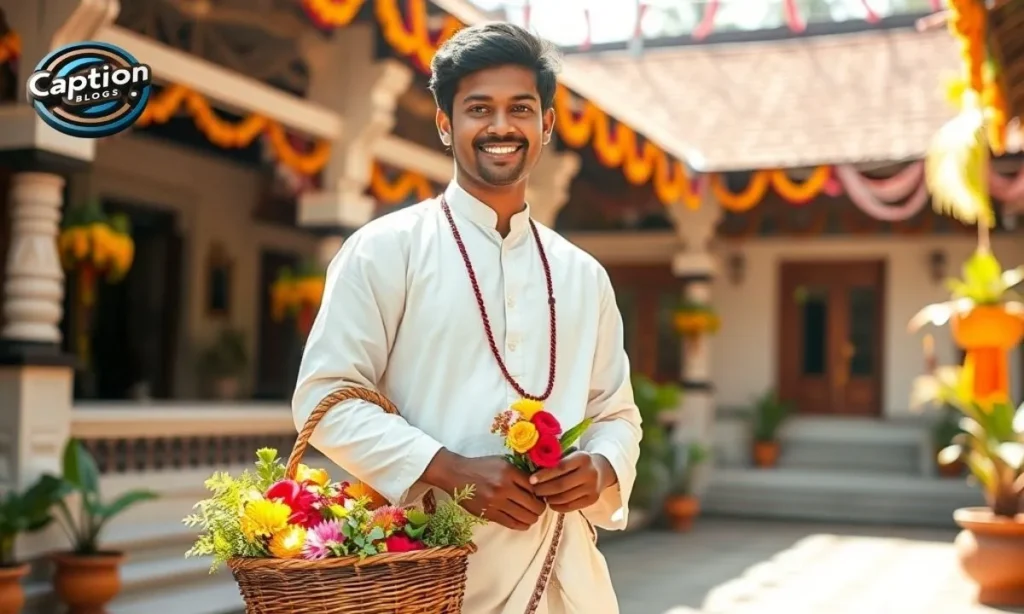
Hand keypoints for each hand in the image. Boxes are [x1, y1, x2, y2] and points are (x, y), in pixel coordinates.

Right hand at [423, 450, 544, 530]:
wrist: (456, 474)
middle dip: (540, 508)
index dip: (541, 493)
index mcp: (509, 472)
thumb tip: (538, 487)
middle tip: (539, 507)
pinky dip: (522, 525)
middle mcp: (504, 487)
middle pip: (533, 505)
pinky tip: (523, 522)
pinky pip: (511, 524)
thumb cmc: (481, 466)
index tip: (542, 495)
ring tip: (531, 515)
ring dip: (532, 518)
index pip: (535, 487)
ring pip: (525, 517)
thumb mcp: (502, 462)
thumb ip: (519, 473)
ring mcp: (496, 502)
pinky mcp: (488, 514)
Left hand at [529, 451, 615, 513]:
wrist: (601, 469)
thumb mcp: (570, 454)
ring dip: (549, 498)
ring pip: (565, 498)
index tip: (531, 480)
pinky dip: (557, 506)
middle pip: (561, 485)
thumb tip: (532, 467)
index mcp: (582, 458)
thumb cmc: (579, 461)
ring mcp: (592, 488)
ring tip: (541, 496)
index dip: (544, 475)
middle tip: (533, 490)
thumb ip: (555, 459)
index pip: (560, 467)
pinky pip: (571, 506)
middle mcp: (589, 473)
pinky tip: (550, 502)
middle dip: (544, 489)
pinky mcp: (592, 499)